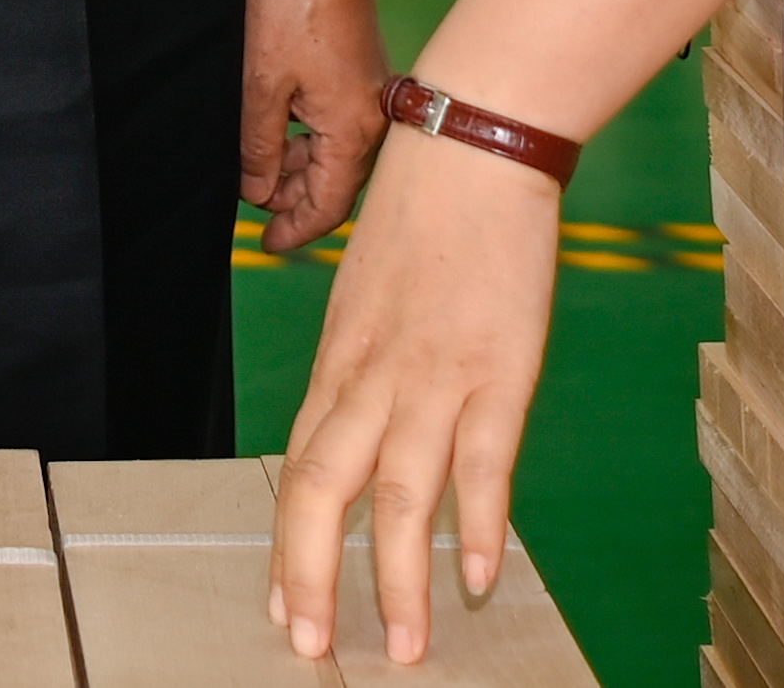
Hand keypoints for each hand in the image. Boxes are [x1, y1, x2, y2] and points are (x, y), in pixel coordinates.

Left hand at [241, 0, 393, 250]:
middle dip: (292, 198)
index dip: (294, 228)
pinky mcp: (358, 67)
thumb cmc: (291, 1)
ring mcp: (368, 89)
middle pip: (334, 180)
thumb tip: (256, 191)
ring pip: (332, 150)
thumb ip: (257, 146)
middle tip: (252, 207)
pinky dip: (304, 134)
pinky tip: (273, 128)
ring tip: (253, 170)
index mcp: (354, 129)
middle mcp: (371, 114)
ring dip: (295, 164)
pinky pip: (334, 120)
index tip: (266, 243)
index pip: (328, 204)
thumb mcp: (259, 85)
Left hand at [270, 124, 563, 664]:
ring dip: (397, 579)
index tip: (283, 605)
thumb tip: (363, 431)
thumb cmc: (425, 216)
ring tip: (404, 645)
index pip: (298, 470)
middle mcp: (374, 377)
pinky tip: (476, 575)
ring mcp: (435, 377)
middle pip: (323, 492)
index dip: (287, 545)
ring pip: (399, 494)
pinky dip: (478, 523)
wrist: (474, 146)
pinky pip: (482, 461)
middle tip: (312, 647)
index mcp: (341, 362)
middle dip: (311, 578)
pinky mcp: (499, 370)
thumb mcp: (368, 297)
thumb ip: (365, 369)